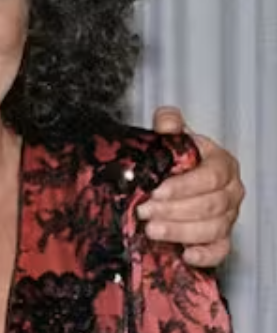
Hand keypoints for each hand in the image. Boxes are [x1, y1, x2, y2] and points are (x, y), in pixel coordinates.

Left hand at [138, 106, 244, 266]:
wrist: (175, 177)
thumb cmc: (174, 158)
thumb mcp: (170, 139)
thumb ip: (169, 126)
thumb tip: (168, 120)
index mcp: (221, 164)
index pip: (210, 177)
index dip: (183, 186)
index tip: (156, 191)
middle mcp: (230, 191)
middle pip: (210, 205)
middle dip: (174, 210)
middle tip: (145, 211)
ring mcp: (229, 216)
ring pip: (213, 229)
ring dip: (181, 231)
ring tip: (151, 230)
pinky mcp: (222, 238)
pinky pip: (220, 251)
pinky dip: (205, 255)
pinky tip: (185, 254)